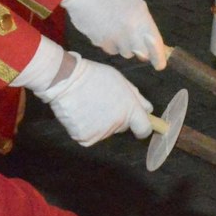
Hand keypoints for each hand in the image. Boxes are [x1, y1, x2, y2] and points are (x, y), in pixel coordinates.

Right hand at [37, 53, 155, 145]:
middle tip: (104, 102)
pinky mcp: (85, 138)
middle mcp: (118, 125)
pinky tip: (81, 113)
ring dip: (100, 123)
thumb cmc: (96, 77)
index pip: (144, 129)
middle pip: (122, 127)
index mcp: (130, 110)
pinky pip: (89, 136)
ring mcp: (101, 134)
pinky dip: (85, 128)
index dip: (143, 127)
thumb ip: (137, 98)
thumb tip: (148, 110)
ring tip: (89, 105)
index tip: (139, 124)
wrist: (67, 81)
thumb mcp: (122, 81)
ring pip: (105, 132)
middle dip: (117, 118)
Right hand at [64, 0, 168, 66]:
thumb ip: (145, 24)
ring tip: (118, 30)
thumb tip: (149, 44)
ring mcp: (115, 39)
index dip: (159, 57)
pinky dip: (112, 45)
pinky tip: (107, 32)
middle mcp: (130, 32)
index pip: (155, 44)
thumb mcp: (137, 5)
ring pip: (126, 53)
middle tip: (136, 42)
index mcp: (142, 20)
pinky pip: (112, 50)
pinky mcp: (101, 43)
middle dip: (141, 51)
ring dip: (126, 46)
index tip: (160, 65)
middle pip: (142, 53)